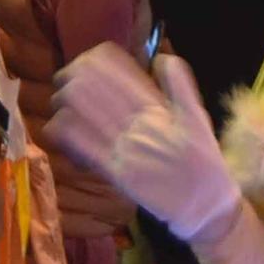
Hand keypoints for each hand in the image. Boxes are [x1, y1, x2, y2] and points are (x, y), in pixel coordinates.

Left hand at [52, 46, 243, 240]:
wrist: (205, 205)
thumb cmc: (204, 161)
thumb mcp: (199, 116)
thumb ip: (180, 85)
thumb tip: (162, 58)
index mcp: (157, 108)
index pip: (120, 74)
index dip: (97, 60)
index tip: (86, 57)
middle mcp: (138, 125)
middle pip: (94, 90)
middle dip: (74, 78)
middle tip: (66, 76)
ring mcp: (125, 149)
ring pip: (83, 115)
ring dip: (66, 102)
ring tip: (60, 98)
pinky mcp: (116, 173)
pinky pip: (84, 148)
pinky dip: (67, 134)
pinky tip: (58, 125)